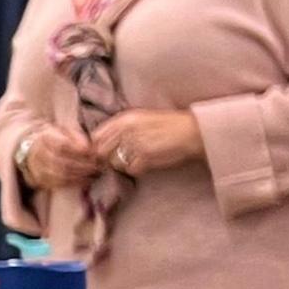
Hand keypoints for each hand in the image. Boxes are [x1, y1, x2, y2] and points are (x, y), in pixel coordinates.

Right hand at [14, 124, 100, 193]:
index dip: (79, 150)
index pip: (62, 146)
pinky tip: (85, 180)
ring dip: (80, 176)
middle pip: (63, 162)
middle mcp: (38, 153)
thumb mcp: (65, 131)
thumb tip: (89, 148)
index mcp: (44, 138)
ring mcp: (36, 168)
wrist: (33, 149)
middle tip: (98, 165)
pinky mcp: (38, 180)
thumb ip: (77, 137)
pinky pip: (58, 184)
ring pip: (61, 175)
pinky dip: (74, 183)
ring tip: (94, 173)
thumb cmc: (55, 138)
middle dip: (83, 165)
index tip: (93, 152)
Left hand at [87, 108, 204, 178]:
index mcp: (125, 118)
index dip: (97, 147)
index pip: (96, 136)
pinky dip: (137, 170)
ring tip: (138, 160)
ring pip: (115, 162)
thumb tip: (100, 144)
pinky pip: (130, 170)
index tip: (104, 153)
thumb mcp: (141, 119)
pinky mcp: (145, 156)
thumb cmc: (168, 126)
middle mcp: (127, 129)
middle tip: (122, 160)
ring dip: (124, 165)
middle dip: (108, 159)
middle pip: (102, 151)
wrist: (192, 132)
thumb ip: (121, 129)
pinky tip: (147, 164)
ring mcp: (135, 142)